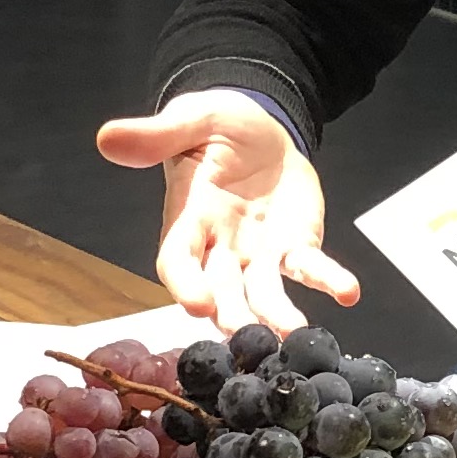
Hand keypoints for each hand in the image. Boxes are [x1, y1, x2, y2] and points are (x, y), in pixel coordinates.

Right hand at [94, 91, 360, 334]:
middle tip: (247, 337)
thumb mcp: (189, 121)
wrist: (260, 127)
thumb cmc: (214, 127)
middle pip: (221, 291)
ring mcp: (259, 255)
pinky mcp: (294, 247)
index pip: (177, 260)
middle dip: (232, 315)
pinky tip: (349, 292)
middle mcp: (220, 248)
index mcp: (187, 219)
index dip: (184, 283)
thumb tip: (107, 137)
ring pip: (264, 294)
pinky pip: (310, 268)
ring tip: (298, 333)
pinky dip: (329, 280)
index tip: (195, 305)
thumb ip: (156, 135)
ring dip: (279, 316)